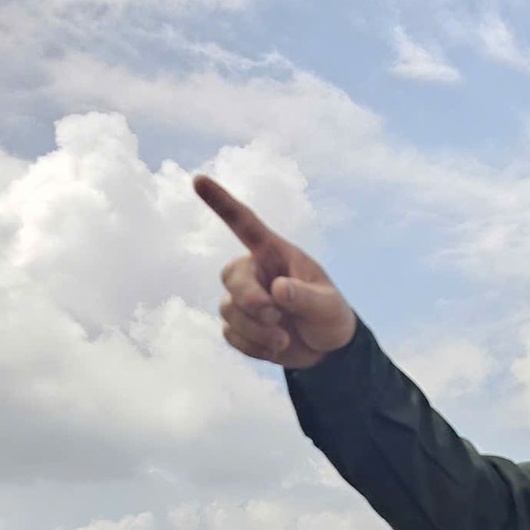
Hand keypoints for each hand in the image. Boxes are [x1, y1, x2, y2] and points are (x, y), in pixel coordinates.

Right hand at [193, 175, 356, 369]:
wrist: (328, 350)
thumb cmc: (331, 316)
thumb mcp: (328, 306)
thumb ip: (305, 297)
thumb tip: (277, 290)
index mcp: (275, 254)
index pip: (245, 224)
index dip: (221, 203)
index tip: (198, 180)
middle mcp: (255, 272)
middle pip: (231, 276)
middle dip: (249, 300)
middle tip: (276, 317)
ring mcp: (244, 300)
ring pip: (228, 310)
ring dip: (256, 330)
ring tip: (284, 339)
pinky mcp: (240, 326)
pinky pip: (231, 335)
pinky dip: (253, 347)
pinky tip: (276, 348)